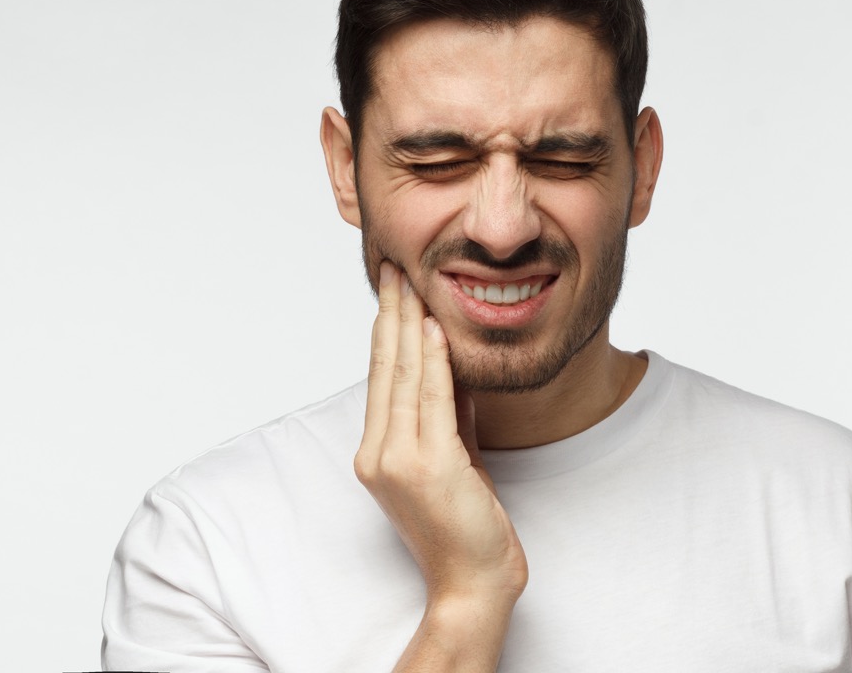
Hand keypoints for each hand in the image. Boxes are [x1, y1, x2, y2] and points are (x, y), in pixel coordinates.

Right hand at [355, 261, 526, 668]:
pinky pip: (432, 400)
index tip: (393, 289)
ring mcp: (399, 461)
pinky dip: (433, 361)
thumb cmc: (466, 525)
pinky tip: (433, 328)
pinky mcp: (428, 466)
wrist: (473, 583)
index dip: (387, 329)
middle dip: (391, 313)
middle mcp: (378, 453)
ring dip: (409, 324)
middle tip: (393, 268)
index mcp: (378, 452)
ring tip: (408, 282)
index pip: (382, 377)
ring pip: (405, 377)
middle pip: (386, 369)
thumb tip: (452, 365)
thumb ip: (448, 413)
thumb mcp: (455, 457)